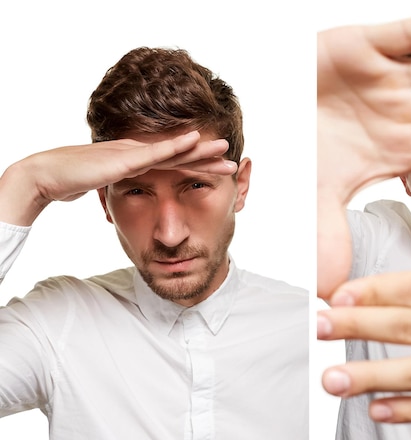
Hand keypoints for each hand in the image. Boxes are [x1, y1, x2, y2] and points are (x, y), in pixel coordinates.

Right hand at [0, 131, 234, 225]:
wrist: (50, 175)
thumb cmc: (75, 181)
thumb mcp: (107, 189)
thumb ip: (122, 190)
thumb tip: (130, 201)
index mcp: (138, 163)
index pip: (173, 166)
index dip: (196, 168)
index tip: (216, 173)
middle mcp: (140, 154)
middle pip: (181, 157)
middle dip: (207, 158)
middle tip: (232, 160)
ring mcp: (134, 153)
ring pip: (175, 151)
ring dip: (201, 150)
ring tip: (224, 148)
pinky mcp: (126, 157)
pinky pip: (156, 151)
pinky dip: (176, 146)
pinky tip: (195, 140)